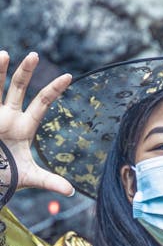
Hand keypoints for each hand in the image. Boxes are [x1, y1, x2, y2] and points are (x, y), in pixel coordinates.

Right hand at [0, 50, 72, 195]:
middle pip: (18, 88)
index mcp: (24, 126)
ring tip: (3, 53)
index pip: (43, 103)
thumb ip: (49, 181)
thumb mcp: (28, 177)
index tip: (69, 76)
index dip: (54, 89)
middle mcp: (8, 115)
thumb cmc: (5, 175)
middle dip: (24, 72)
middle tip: (34, 55)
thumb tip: (71, 192)